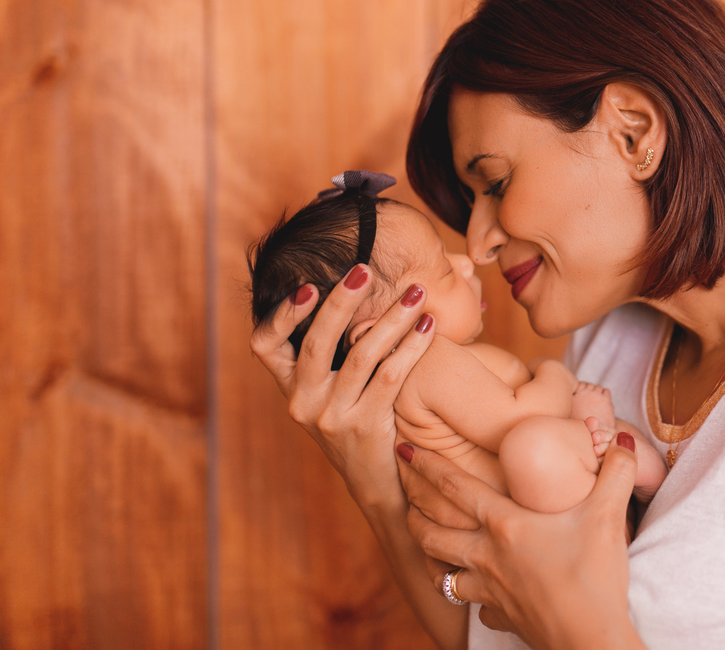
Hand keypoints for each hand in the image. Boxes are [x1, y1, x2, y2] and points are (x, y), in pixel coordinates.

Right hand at [249, 265, 433, 507]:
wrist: (379, 485)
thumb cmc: (360, 423)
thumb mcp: (332, 393)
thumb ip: (332, 354)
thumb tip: (350, 289)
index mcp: (290, 388)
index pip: (264, 346)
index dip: (280, 315)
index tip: (307, 285)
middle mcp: (303, 402)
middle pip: (316, 342)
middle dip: (342, 301)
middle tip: (364, 270)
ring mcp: (332, 417)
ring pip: (360, 355)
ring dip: (391, 318)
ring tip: (416, 293)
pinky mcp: (365, 427)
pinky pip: (391, 377)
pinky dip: (412, 347)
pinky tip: (430, 326)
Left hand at [398, 434, 646, 649]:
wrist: (590, 642)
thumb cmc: (595, 578)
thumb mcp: (609, 515)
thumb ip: (615, 472)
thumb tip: (620, 441)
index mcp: (505, 525)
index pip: (454, 489)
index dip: (426, 466)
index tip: (405, 450)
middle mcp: (487, 556)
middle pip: (431, 529)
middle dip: (412, 504)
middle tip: (402, 484)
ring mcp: (489, 590)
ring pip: (440, 569)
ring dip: (426, 550)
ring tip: (421, 534)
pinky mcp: (501, 615)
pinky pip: (473, 604)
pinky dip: (468, 594)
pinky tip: (475, 589)